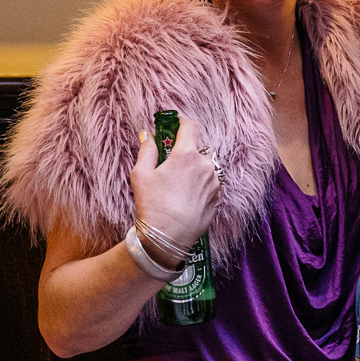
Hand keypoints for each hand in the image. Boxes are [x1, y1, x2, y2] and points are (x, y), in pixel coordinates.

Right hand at [129, 115, 223, 262]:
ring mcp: (214, 182)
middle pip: (199, 147)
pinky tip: (187, 196)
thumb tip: (146, 134)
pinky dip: (202, 184)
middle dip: (187, 150)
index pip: (191, 126)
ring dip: (195, 168)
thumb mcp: (141, 174)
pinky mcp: (218, 197)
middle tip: (172, 161)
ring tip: (179, 183)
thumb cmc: (152, 205)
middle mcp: (205, 165)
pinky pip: (211, 183)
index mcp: (186, 155)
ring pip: (206, 166)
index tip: (175, 126)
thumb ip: (146, 150)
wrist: (168, 237)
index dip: (182, 123)